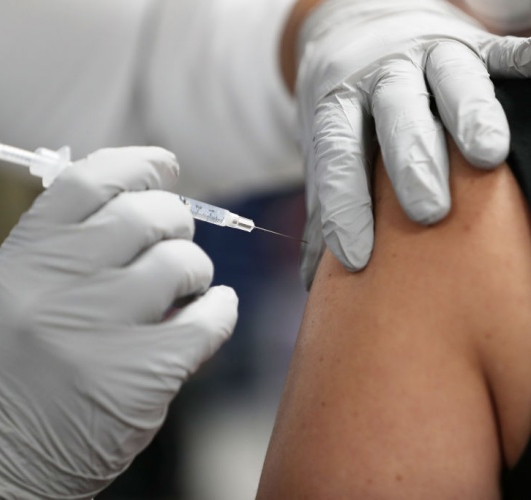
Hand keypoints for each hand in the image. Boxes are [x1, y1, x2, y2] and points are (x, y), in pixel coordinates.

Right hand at [0, 147, 237, 498]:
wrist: (6, 456)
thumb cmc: (19, 363)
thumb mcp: (21, 288)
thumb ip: (72, 240)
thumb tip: (146, 193)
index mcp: (27, 256)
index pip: (91, 179)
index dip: (139, 164)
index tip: (166, 167)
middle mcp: (61, 285)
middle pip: (148, 214)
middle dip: (176, 220)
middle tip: (176, 238)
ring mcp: (104, 329)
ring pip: (184, 262)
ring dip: (195, 269)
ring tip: (183, 288)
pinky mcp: (146, 374)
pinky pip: (213, 316)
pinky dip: (222, 308)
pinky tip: (212, 312)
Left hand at [295, 0, 530, 285]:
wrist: (354, 35)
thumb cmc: (345, 111)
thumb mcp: (324, 146)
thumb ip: (325, 203)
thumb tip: (313, 278)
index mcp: (337, 105)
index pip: (338, 157)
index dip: (344, 205)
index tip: (355, 255)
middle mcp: (380, 78)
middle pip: (396, 118)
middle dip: (412, 164)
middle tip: (427, 214)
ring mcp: (424, 56)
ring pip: (450, 80)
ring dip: (470, 116)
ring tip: (488, 156)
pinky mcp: (466, 42)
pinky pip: (496, 51)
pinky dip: (518, 62)